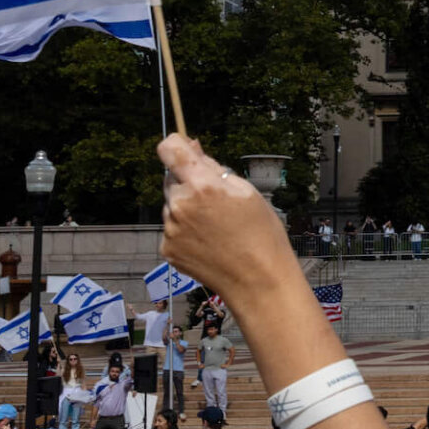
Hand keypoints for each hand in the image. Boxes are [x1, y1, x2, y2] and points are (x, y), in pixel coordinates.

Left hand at [157, 135, 303, 307]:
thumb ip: (214, 167)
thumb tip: (192, 145)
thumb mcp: (246, 192)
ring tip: (216, 226)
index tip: (188, 151)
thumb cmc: (261, 234)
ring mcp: (170, 230)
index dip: (177, 145)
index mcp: (202, 186)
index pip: (169, 149)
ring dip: (186, 207)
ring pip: (171, 204)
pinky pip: (171, 228)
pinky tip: (208, 242)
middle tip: (217, 202)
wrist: (258, 282)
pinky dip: (185, 230)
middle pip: (171, 178)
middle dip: (188, 182)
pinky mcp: (167, 249)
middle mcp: (179, 206)